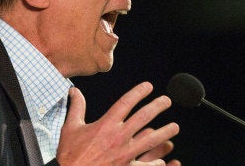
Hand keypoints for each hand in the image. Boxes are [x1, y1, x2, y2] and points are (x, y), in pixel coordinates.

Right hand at [56, 82, 179, 164]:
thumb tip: (75, 91)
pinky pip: (147, 165)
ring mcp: (124, 153)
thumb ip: (77, 108)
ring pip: (152, 139)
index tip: (148, 86)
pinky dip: (156, 162)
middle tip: (167, 100)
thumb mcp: (70, 128)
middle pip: (144, 116)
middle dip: (158, 106)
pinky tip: (163, 159)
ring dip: (165, 132)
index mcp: (106, 124)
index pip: (127, 102)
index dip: (139, 92)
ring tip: (175, 127)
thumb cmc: (70, 156)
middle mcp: (118, 136)